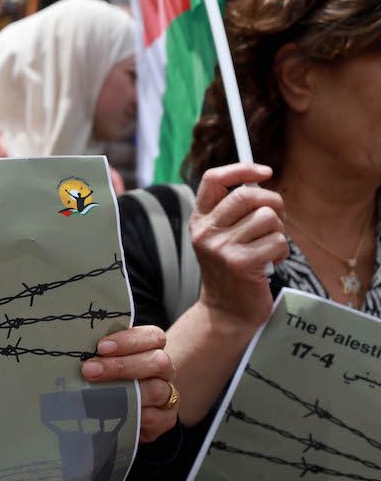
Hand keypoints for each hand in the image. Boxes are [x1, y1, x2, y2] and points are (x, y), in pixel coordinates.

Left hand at [81, 326, 176, 442]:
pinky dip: (135, 416)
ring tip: (96, 395)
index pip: (153, 337)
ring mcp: (168, 394)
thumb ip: (98, 353)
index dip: (129, 340)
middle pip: (157, 362)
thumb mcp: (105, 359)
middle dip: (122, 366)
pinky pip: (156, 418)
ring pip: (157, 390)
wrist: (129, 408)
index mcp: (152, 348)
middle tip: (89, 370)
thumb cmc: (111, 375)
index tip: (101, 347)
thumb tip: (72, 347)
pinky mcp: (166, 419)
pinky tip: (115, 414)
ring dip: (125, 392)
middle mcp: (164, 370)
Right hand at [191, 163, 287, 328]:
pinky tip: (270, 262)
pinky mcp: (240, 263)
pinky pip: (277, 240)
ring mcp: (221, 247)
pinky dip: (281, 251)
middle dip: (273, 203)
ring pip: (267, 218)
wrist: (226, 312)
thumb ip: (234, 211)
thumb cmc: (232, 270)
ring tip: (268, 247)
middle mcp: (205, 231)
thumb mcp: (221, 237)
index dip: (242, 168)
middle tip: (275, 220)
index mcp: (199, 220)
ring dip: (278, 231)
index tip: (265, 172)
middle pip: (247, 195)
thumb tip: (261, 181)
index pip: (214, 179)